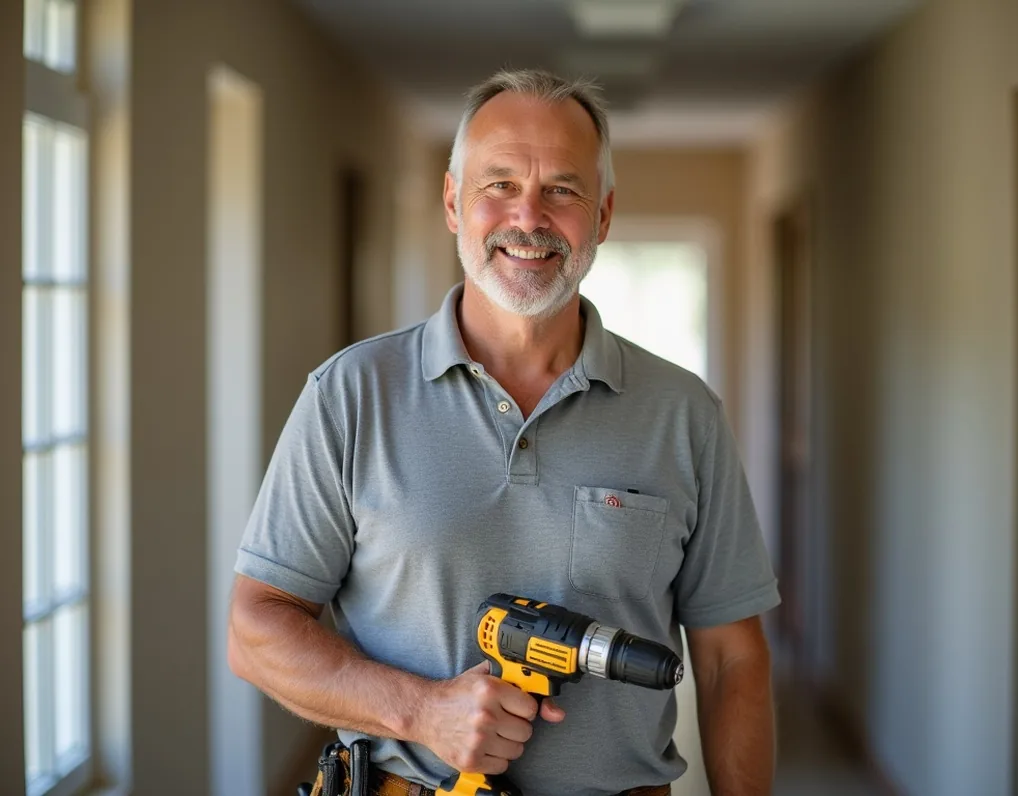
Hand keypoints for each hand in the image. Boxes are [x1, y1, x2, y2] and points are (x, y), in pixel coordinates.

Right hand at [412, 662, 565, 774]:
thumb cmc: (457, 693)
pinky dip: (496, 758)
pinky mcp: (471, 760)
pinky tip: (484, 745)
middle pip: (526, 731)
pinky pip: (502, 765)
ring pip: (517, 750)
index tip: (513, 707)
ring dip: (507, 743)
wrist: (425, 712)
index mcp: (490, 689)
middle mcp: (485, 715)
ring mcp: (477, 740)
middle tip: (501, 719)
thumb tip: (556, 712)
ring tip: (491, 732)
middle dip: (516, 726)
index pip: (531, 708)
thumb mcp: (486, 676)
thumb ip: (522, 684)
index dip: (523, 708)